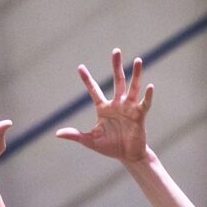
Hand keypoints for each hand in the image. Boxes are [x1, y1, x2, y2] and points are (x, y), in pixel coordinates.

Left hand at [55, 48, 152, 162]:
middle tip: (116, 51)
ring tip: (138, 60)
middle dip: (116, 66)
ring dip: (136, 74)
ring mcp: (129, 108)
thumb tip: (57, 133)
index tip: (80, 67)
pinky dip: (147, 96)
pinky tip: (149, 87)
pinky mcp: (139, 115)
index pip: (94, 90)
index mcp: (103, 108)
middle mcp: (117, 104)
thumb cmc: (109, 147)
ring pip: (132, 87)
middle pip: (117, 81)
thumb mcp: (89, 140)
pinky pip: (143, 103)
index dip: (87, 79)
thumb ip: (75, 135)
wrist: (126, 155)